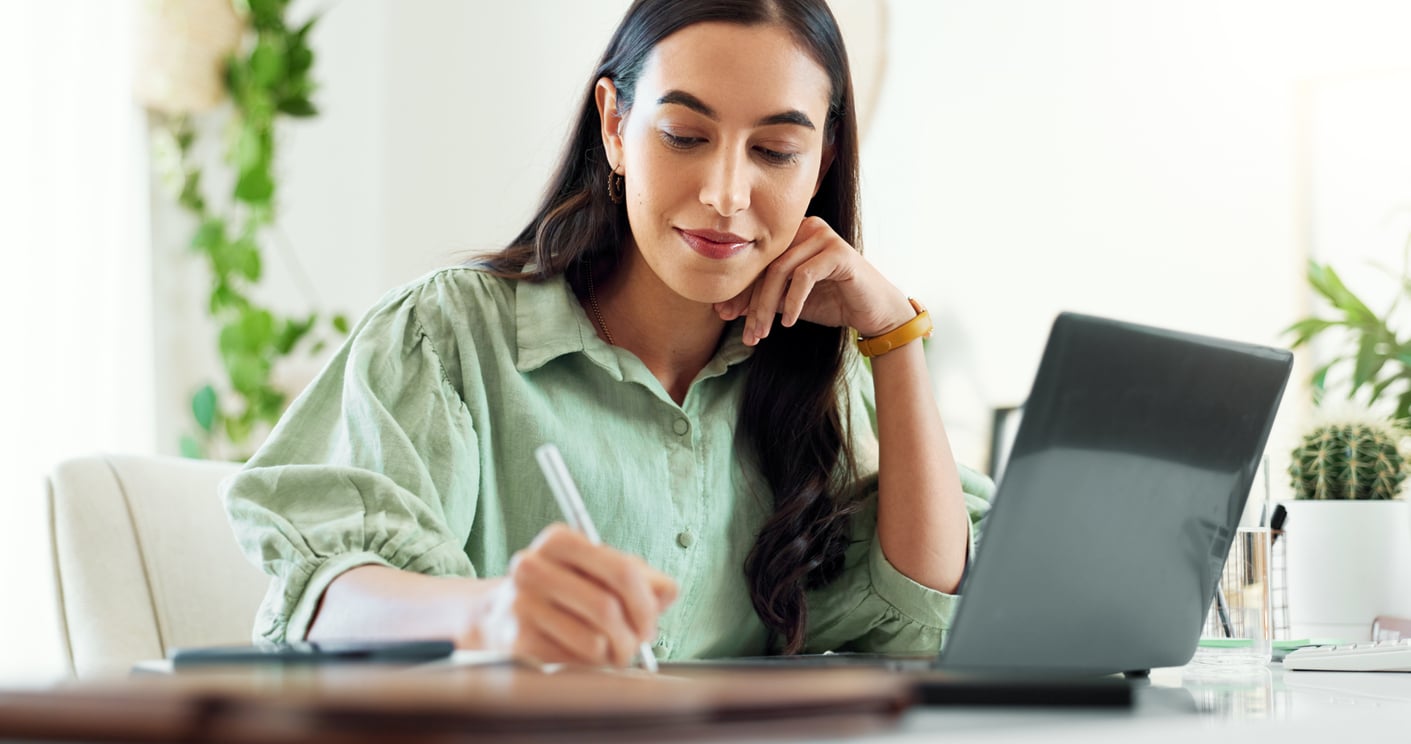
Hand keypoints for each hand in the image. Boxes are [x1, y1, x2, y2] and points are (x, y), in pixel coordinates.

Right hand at [476, 524, 677, 666]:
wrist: (501, 617)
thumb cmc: (563, 592)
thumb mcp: (600, 573)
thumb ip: (640, 578)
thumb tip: (669, 591)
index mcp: (558, 540)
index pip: (622, 570)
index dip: (645, 602)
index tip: (651, 620)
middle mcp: (532, 567)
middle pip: (607, 607)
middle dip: (633, 633)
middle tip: (638, 643)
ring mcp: (520, 605)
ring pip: (593, 640)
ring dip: (613, 653)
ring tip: (610, 649)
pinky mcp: (517, 641)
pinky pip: (574, 662)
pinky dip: (589, 665)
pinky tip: (583, 655)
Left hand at [713, 216, 914, 344]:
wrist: (874, 312)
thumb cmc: (833, 302)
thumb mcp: (790, 302)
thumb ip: (764, 298)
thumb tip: (725, 307)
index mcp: (793, 233)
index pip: (758, 261)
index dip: (739, 289)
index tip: (723, 315)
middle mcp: (807, 227)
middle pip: (766, 265)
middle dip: (750, 301)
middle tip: (744, 331)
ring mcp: (823, 236)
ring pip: (781, 271)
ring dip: (767, 306)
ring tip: (762, 333)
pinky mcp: (838, 251)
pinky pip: (803, 276)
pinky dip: (793, 302)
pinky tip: (790, 322)